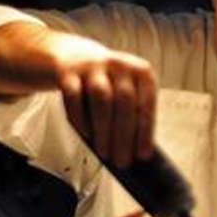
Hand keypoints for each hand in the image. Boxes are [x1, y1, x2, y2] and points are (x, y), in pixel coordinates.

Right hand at [52, 33, 156, 168]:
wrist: (79, 57)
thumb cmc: (110, 82)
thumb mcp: (129, 91)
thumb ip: (135, 116)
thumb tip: (139, 151)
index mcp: (141, 71)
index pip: (147, 103)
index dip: (145, 131)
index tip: (143, 154)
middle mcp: (119, 65)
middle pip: (124, 102)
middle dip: (123, 136)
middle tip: (122, 160)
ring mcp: (93, 65)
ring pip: (101, 98)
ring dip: (103, 130)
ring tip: (104, 152)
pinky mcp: (69, 71)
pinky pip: (74, 96)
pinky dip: (80, 118)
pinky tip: (86, 135)